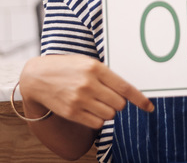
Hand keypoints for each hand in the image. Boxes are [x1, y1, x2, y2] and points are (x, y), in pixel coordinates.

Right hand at [20, 54, 154, 129]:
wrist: (38, 77)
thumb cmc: (68, 68)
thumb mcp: (87, 63)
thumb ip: (106, 74)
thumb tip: (128, 91)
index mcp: (95, 68)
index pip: (124, 87)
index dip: (140, 99)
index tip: (149, 106)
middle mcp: (88, 84)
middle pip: (119, 104)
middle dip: (118, 102)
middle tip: (108, 96)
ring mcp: (79, 99)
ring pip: (110, 114)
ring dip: (108, 111)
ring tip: (96, 101)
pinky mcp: (72, 112)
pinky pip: (97, 123)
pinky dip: (98, 119)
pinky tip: (89, 109)